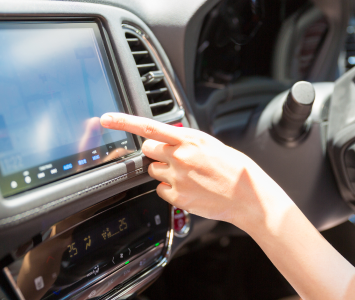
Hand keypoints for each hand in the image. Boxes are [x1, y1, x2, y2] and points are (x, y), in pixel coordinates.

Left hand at [99, 113, 280, 225]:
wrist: (247, 195)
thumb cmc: (233, 169)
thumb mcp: (211, 144)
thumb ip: (186, 140)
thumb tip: (169, 139)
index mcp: (189, 139)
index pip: (149, 127)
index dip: (123, 121)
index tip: (107, 118)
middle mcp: (180, 156)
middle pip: (147, 150)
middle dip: (156, 153)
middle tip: (174, 159)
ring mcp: (177, 177)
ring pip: (153, 171)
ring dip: (165, 172)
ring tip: (188, 176)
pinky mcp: (177, 196)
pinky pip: (160, 190)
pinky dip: (171, 190)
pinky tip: (189, 189)